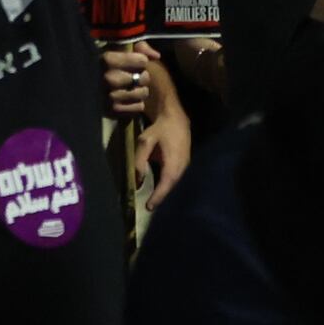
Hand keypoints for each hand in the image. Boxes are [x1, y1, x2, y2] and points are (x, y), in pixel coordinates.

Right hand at [100, 35, 156, 119]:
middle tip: (134, 77)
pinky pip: (139, 107)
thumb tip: (156, 56)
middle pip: (144, 78)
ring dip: (140, 91)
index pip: (142, 60)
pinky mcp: (114, 111)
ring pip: (143, 93)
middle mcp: (109, 78)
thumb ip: (139, 47)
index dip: (141, 61)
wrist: (83, 85)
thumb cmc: (104, 65)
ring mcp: (111, 96)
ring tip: (131, 88)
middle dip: (142, 77)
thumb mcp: (117, 49)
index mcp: (108, 59)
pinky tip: (128, 99)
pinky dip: (136, 104)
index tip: (134, 63)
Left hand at [129, 61, 191, 206]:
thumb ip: (140, 160)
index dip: (158, 197)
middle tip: (150, 207)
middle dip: (161, 198)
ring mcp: (186, 165)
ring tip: (155, 201)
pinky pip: (177, 178)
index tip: (149, 207)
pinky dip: (169, 185)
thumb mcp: (145, 141)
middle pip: (172, 187)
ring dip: (165, 192)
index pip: (166, 185)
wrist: (176, 116)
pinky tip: (161, 188)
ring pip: (175, 183)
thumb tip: (138, 180)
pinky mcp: (185, 163)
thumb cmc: (160, 128)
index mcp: (174, 162)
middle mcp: (182, 166)